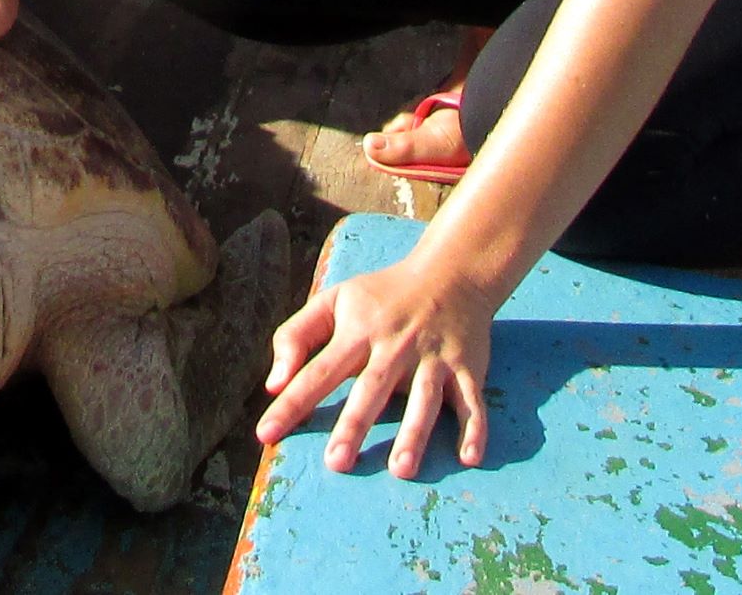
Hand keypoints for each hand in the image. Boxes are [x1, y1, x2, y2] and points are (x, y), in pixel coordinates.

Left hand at [256, 249, 497, 477]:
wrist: (450, 272)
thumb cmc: (382, 295)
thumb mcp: (334, 300)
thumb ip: (296, 336)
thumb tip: (272, 385)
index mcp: (358, 331)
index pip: (318, 370)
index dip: (293, 402)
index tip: (267, 434)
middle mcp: (396, 345)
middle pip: (372, 388)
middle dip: (354, 425)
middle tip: (336, 462)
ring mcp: (434, 358)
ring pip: (424, 398)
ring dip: (414, 433)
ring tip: (401, 469)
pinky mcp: (467, 368)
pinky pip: (472, 402)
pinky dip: (475, 429)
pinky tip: (470, 457)